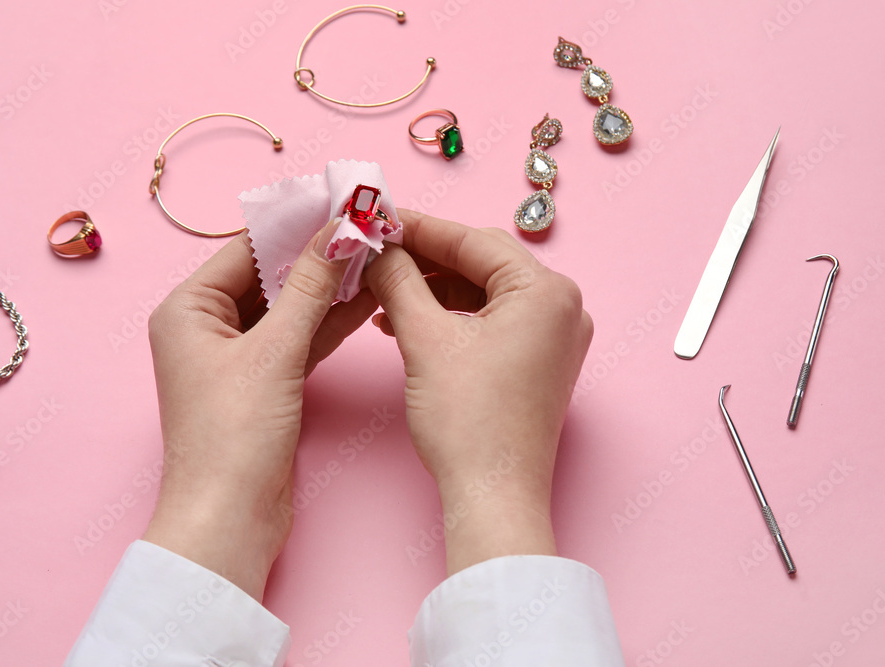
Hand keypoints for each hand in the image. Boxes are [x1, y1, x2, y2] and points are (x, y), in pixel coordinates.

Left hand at [142, 223, 376, 599]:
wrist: (230, 520)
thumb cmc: (230, 439)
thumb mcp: (275, 352)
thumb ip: (311, 287)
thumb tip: (339, 230)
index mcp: (187, 310)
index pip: (247, 247)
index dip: (296, 222)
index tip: (339, 198)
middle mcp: (206, 328)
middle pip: (270, 274)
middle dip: (317, 253)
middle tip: (365, 224)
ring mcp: (237, 357)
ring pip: (289, 307)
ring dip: (329, 285)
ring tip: (376, 253)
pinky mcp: (264, 383)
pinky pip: (299, 338)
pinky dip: (329, 321)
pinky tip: (365, 297)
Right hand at [364, 210, 592, 573]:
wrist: (493, 497)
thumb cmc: (470, 424)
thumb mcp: (425, 339)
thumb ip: (399, 282)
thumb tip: (379, 249)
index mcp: (546, 292)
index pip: (474, 241)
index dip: (419, 229)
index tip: (379, 219)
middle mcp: (560, 309)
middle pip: (481, 264)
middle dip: (424, 261)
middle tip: (377, 255)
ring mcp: (552, 338)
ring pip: (483, 293)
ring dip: (433, 290)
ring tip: (384, 294)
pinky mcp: (537, 363)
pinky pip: (490, 322)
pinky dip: (450, 318)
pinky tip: (408, 321)